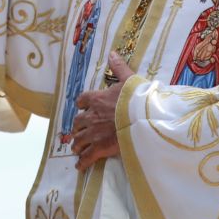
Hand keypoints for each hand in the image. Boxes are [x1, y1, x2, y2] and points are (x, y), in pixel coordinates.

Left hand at [71, 54, 135, 171]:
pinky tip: (79, 166)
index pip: (81, 100)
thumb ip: (119, 67)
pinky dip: (82, 162)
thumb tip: (112, 53)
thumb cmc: (136, 99)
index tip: (82, 107)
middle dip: (77, 127)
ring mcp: (93, 133)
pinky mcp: (99, 148)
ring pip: (79, 139)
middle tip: (78, 131)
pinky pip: (86, 157)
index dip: (81, 104)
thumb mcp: (129, 79)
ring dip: (77, 144)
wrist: (142, 119)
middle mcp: (91, 116)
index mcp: (96, 98)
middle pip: (77, 122)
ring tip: (76, 148)